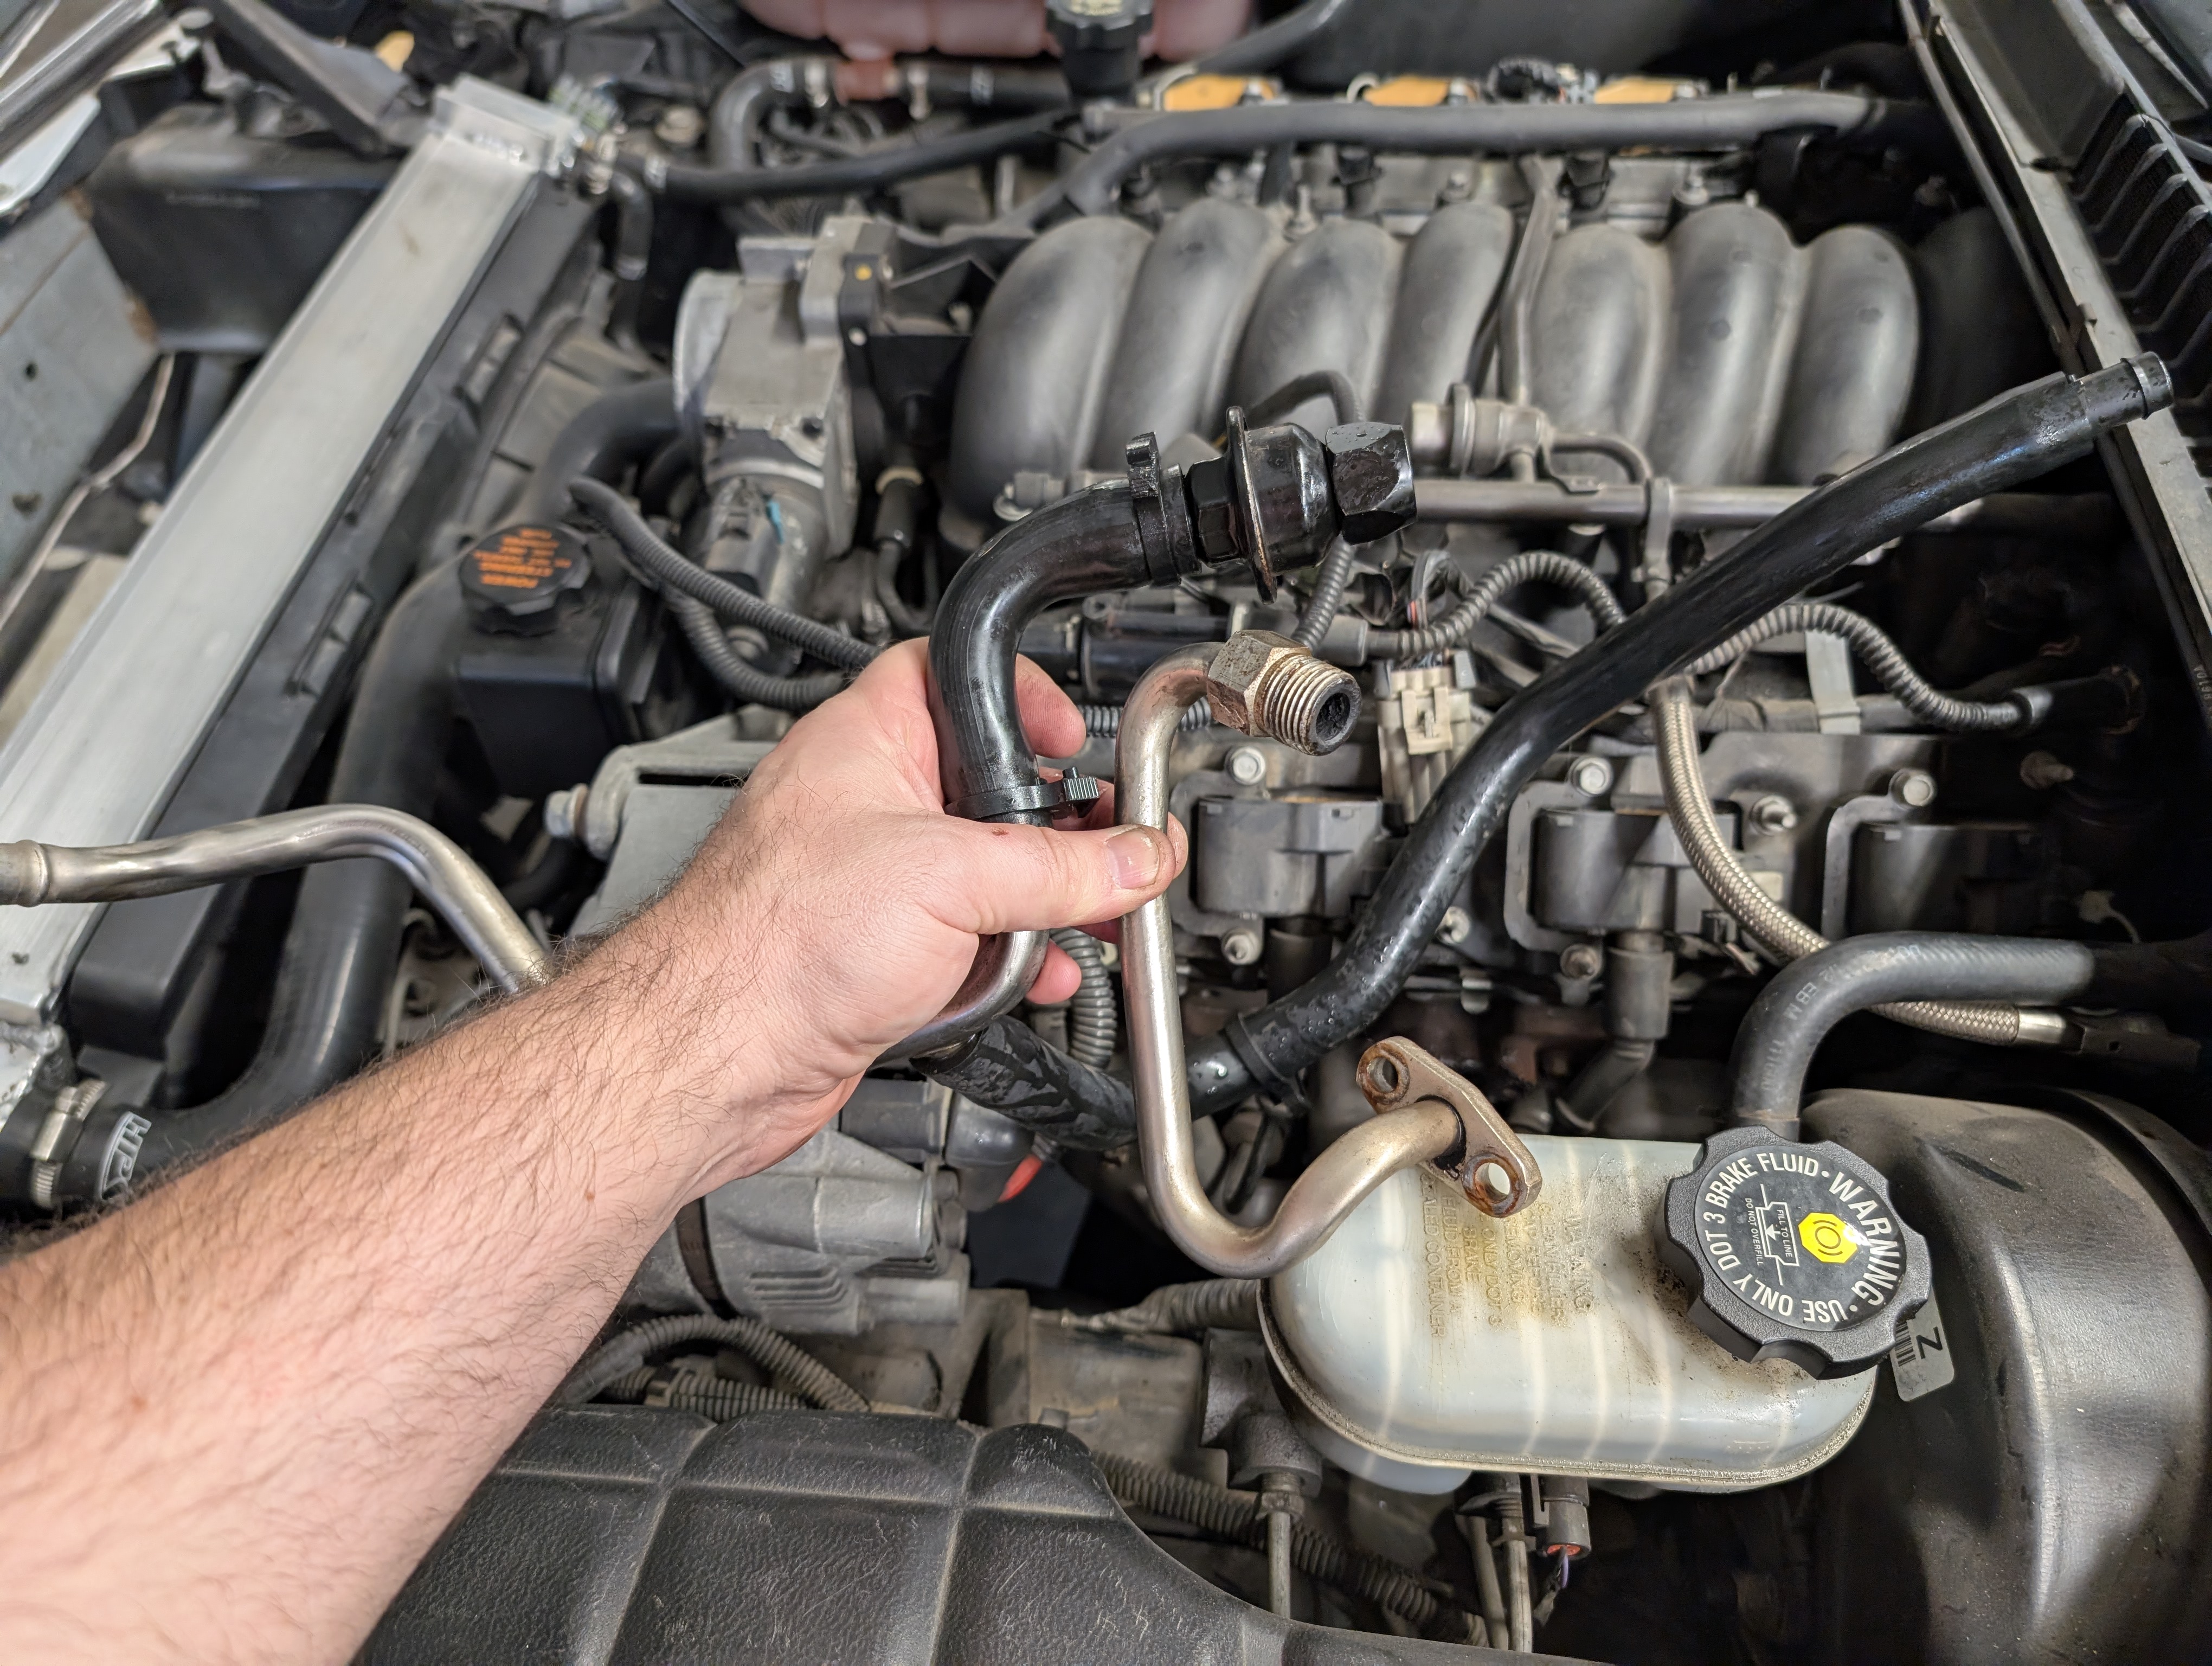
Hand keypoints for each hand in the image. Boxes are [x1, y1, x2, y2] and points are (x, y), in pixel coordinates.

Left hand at [579, 639, 1183, 1190]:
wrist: (714, 1059)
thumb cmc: (772, 945)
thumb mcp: (950, 880)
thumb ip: (1061, 867)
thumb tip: (1135, 857)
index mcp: (865, 743)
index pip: (952, 675)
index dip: (1019, 696)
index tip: (1070, 738)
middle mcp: (867, 805)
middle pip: (988, 788)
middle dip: (1055, 828)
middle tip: (1105, 849)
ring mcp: (873, 883)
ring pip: (985, 874)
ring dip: (1040, 905)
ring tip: (1085, 924)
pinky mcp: (880, 954)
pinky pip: (967, 941)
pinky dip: (1007, 959)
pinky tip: (1035, 978)